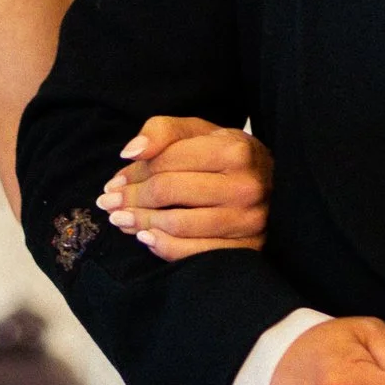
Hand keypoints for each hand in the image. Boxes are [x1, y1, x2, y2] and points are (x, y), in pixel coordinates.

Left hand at [99, 118, 273, 260]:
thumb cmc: (227, 157)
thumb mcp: (199, 132)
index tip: (114, 183)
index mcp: (235, 150)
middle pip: (167, 192)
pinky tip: (146, 238)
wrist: (275, 185)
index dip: (132, 173)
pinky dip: (164, 248)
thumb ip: (162, 131)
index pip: (166, 162)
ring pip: (177, 224)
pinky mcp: (249, 249)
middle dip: (131, 199)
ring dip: (140, 223)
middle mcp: (246, 186)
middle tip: (108, 204)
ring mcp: (250, 221)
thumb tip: (129, 152)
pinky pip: (195, 254)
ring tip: (121, 220)